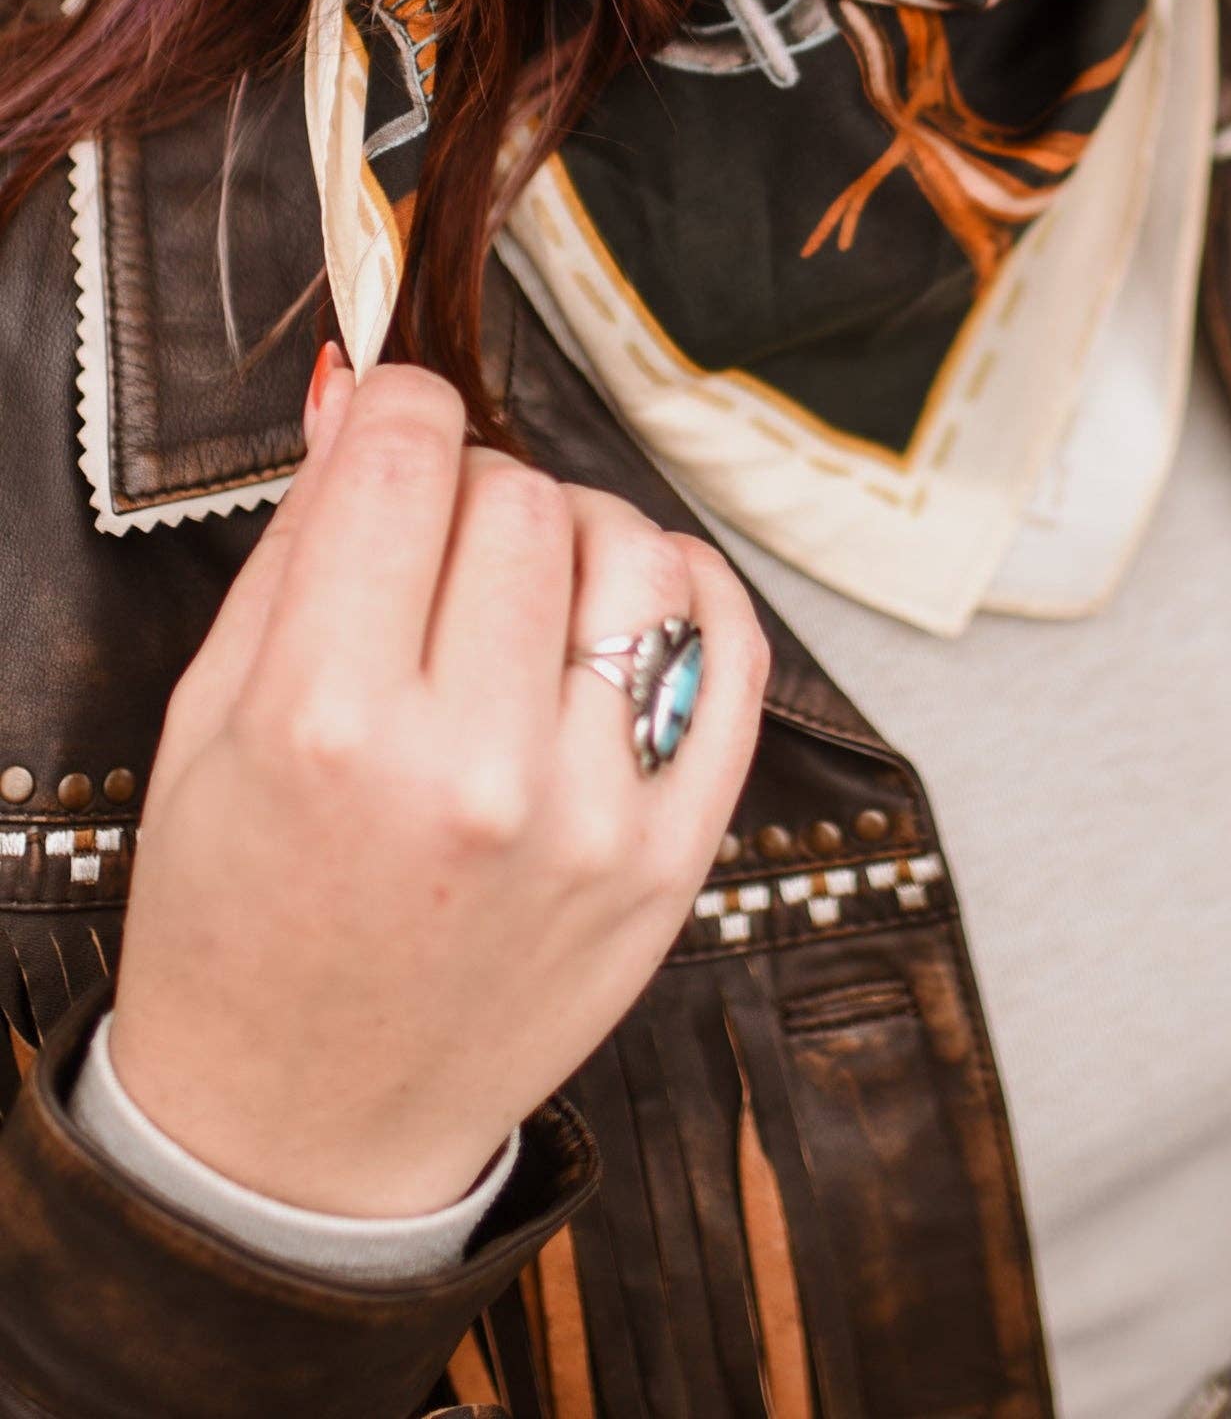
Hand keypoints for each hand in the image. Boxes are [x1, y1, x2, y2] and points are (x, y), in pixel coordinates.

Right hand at [111, 348, 770, 1215]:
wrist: (305, 1124)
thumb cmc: (241, 918)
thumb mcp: (213, 718)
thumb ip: (299, 542)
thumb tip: (366, 393)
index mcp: (329, 724)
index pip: (412, 459)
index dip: (402, 409)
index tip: (397, 428)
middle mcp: (473, 769)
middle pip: (524, 497)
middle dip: (475, 491)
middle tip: (438, 553)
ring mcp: (591, 819)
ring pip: (637, 551)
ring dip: (580, 537)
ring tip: (527, 592)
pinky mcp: (673, 859)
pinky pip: (732, 650)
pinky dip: (690, 592)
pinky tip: (630, 608)